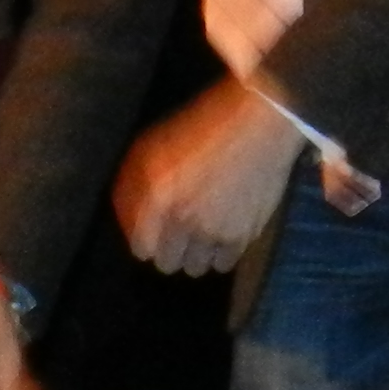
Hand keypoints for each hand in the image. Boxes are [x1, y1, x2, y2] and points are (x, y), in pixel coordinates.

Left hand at [112, 77, 305, 275]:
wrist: (261, 121)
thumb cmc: (203, 125)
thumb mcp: (153, 146)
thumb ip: (134, 184)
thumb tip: (127, 216)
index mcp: (158, 197)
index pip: (141, 248)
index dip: (145, 240)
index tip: (152, 232)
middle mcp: (185, 221)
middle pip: (168, 263)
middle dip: (169, 249)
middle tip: (178, 232)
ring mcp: (217, 231)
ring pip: (197, 267)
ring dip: (196, 253)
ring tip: (204, 231)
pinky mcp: (246, 235)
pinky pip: (226, 262)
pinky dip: (222, 252)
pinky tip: (225, 230)